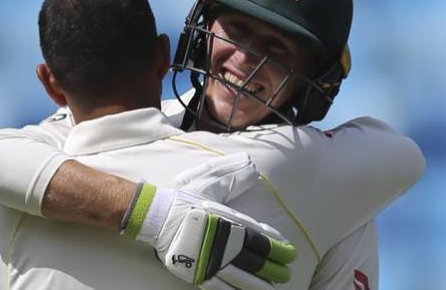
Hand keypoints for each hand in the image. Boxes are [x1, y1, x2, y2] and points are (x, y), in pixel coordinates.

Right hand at [121, 153, 295, 288]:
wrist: (156, 216)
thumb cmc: (184, 199)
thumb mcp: (209, 182)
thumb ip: (232, 178)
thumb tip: (252, 167)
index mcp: (227, 221)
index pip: (259, 237)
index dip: (277, 247)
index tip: (289, 251)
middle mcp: (222, 243)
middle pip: (255, 260)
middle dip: (274, 267)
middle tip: (286, 271)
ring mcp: (210, 260)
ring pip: (243, 277)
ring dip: (262, 282)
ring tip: (275, 284)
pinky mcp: (198, 272)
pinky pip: (223, 286)